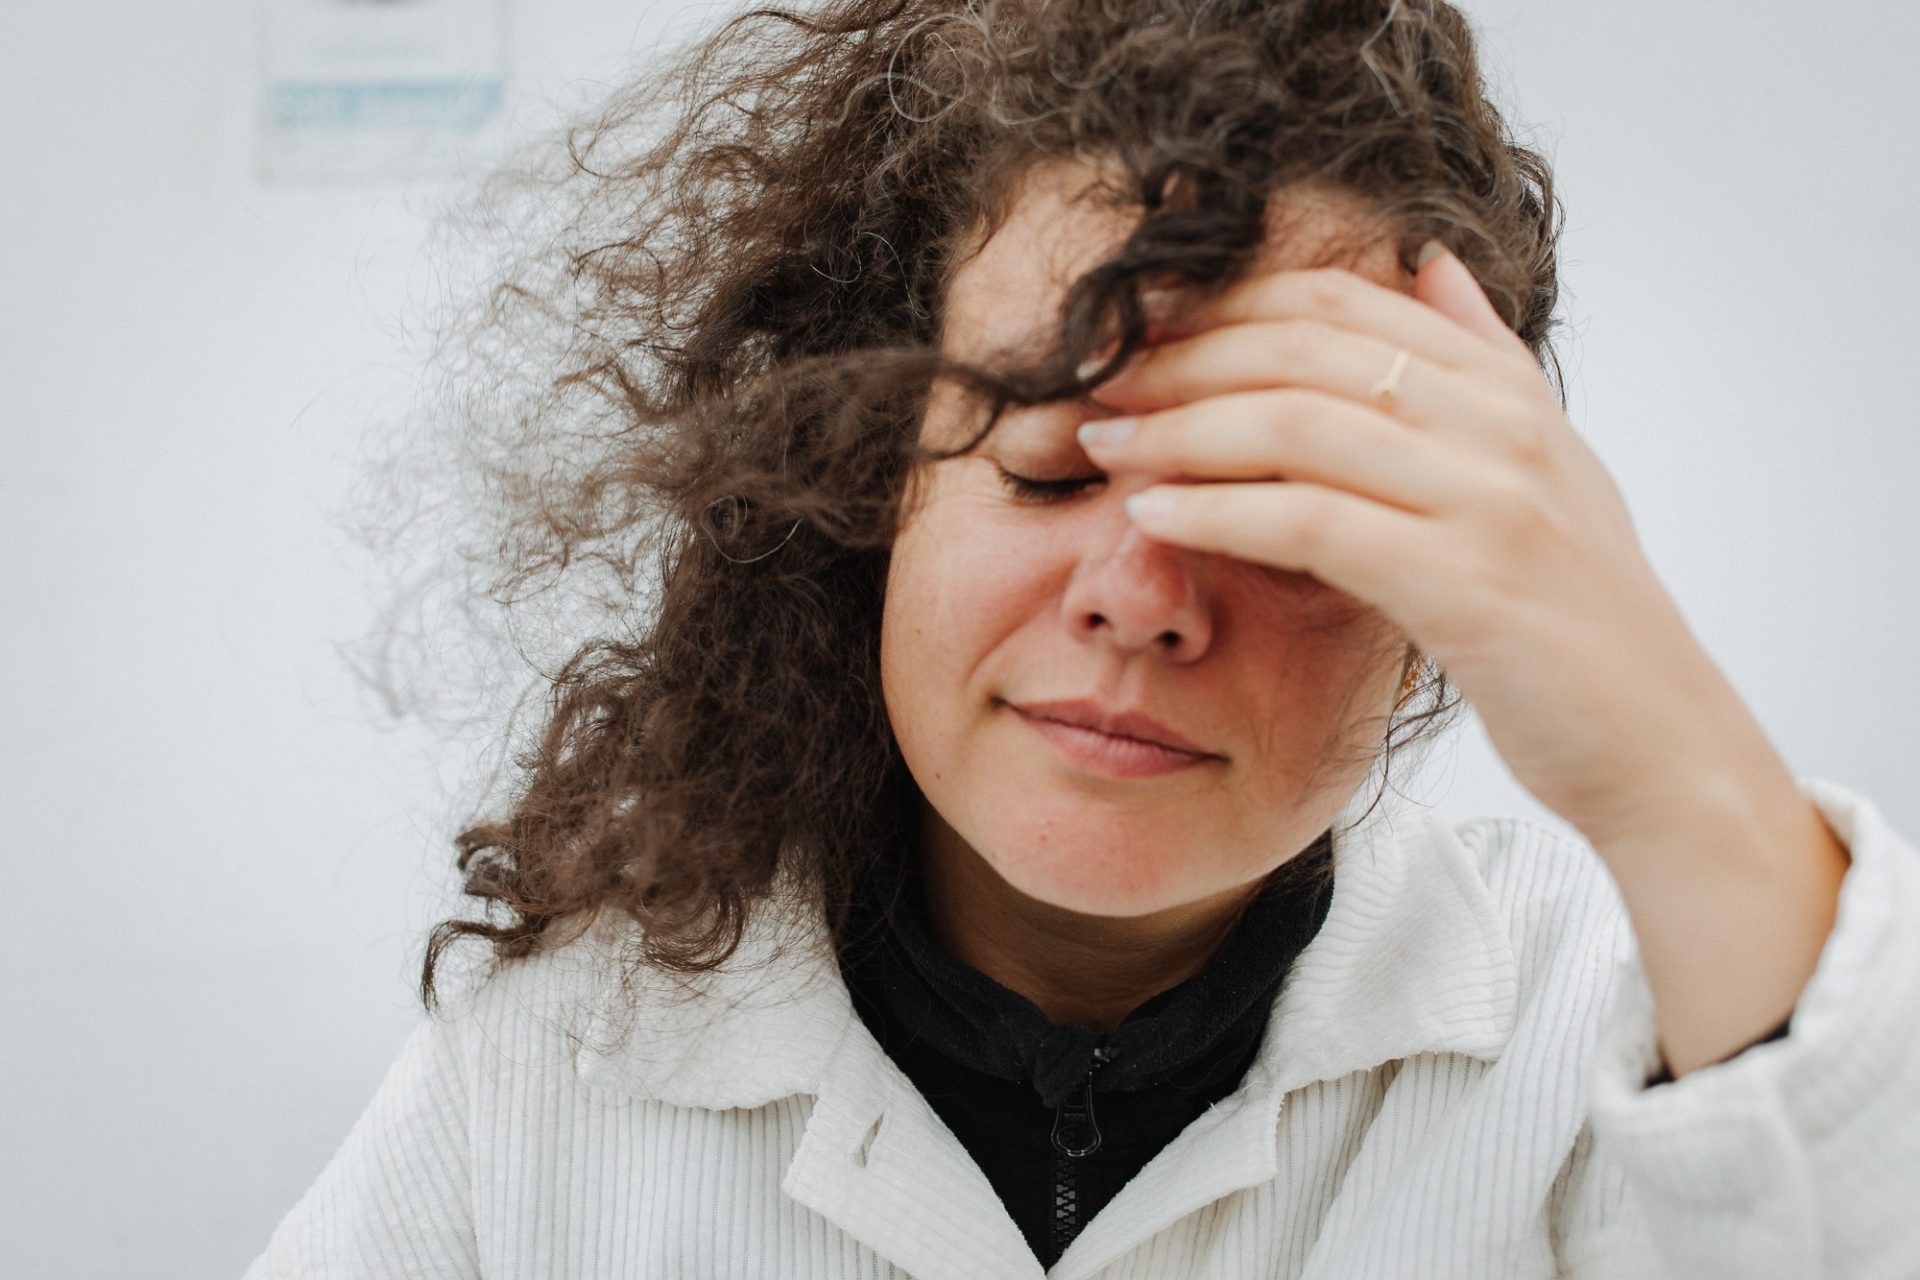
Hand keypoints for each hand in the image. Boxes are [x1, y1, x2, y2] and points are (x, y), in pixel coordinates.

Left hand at [1077, 246, 1755, 847]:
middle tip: (1093, 385)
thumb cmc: (1581, 619)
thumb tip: (1428, 264)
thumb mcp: (1546, 469)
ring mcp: (1489, 500)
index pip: (1341, 303)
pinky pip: (1311, 523)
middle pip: (1303, 350)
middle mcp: (1502, 426)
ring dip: (1180, 429)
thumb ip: (1484, 362)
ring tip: (1103, 444)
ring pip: (1297, 425)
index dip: (1226, 306)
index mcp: (1509, 391)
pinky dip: (1217, 512)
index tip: (1140, 333)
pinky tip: (1152, 518)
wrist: (1663, 745)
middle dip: (1182, 360)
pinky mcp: (1467, 584)